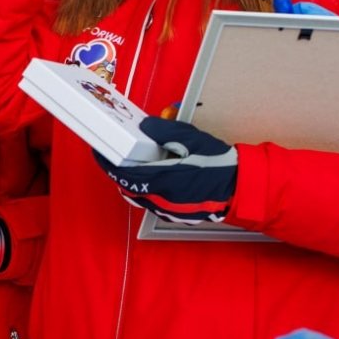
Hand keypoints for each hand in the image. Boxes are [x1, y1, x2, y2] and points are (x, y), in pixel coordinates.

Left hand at [93, 116, 237, 224]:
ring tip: (130, 163)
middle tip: (112, 154)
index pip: (125, 173)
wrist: (239, 189)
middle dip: (118, 170)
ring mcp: (167, 208)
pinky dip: (145, 188)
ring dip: (131, 179)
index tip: (98, 151)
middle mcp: (162, 198)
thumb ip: (168, 131)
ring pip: (138, 195)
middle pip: (128, 185)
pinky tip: (151, 175)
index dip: (108, 163)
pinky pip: (151, 201)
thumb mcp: (194, 140)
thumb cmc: (219, 165)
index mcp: (164, 179)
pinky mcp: (174, 213)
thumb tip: (147, 125)